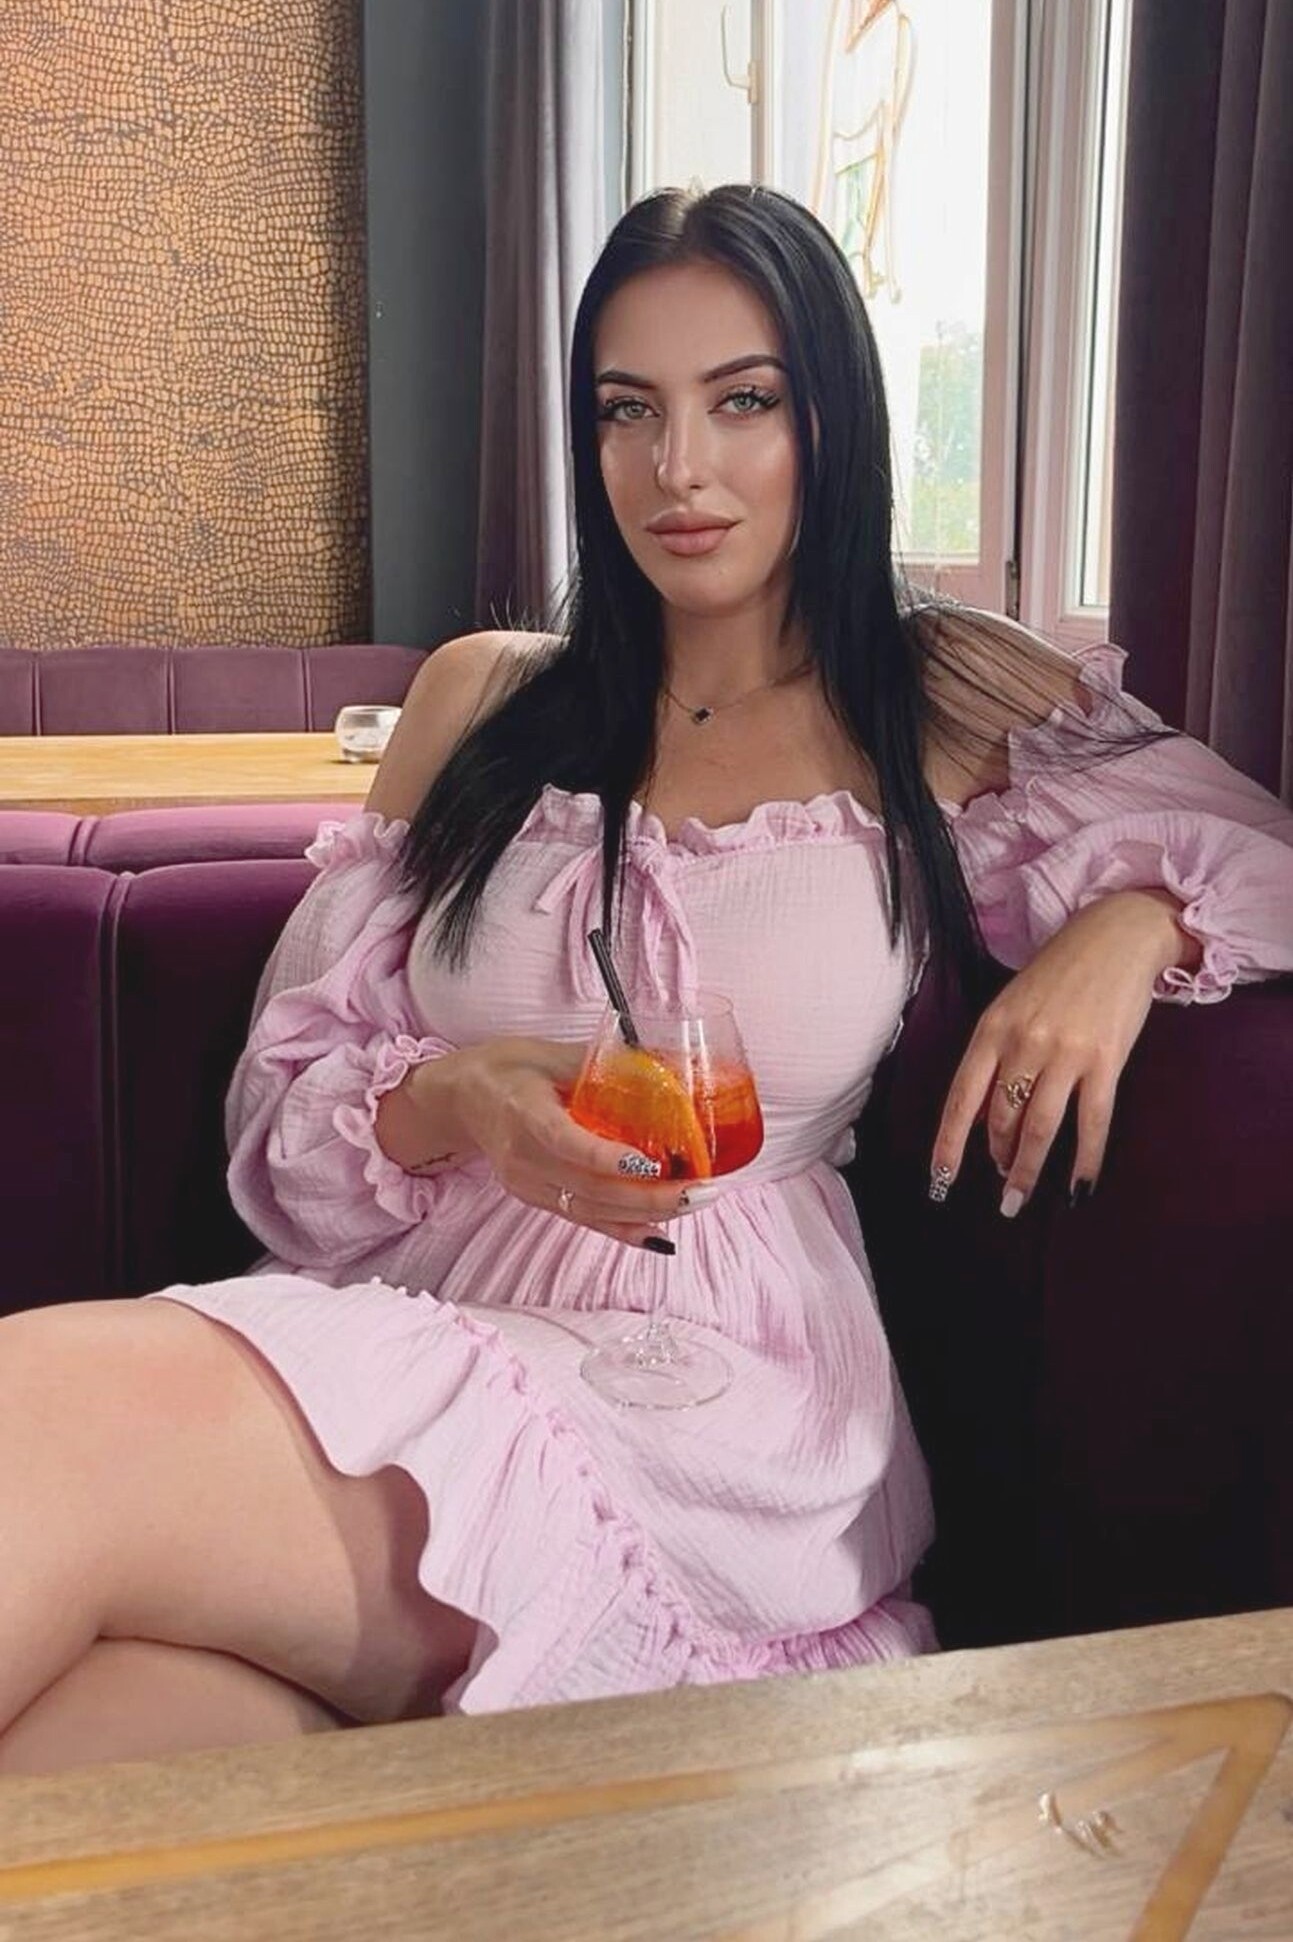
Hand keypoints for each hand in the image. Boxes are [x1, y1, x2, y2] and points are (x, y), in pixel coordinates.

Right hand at [424, 1037, 690, 1247]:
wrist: (458, 1099)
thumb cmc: (506, 1069)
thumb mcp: (549, 1054)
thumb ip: (603, 1063)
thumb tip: (666, 1066)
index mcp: (523, 1113)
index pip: (567, 1144)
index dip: (609, 1159)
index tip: (654, 1163)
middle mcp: (522, 1158)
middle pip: (590, 1188)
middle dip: (651, 1195)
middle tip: (701, 1189)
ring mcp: (527, 1185)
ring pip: (590, 1210)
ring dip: (646, 1213)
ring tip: (694, 1203)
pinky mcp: (534, 1198)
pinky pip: (582, 1218)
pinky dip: (623, 1228)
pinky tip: (660, 1232)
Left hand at [930, 890, 1196, 1213]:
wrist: (1115, 936)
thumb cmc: (1058, 974)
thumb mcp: (1011, 1005)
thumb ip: (996, 1055)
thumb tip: (985, 1118)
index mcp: (992, 1029)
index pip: (961, 1098)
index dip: (949, 1144)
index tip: (939, 1180)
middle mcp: (1023, 1043)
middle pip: (1001, 1119)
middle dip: (998, 1159)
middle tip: (1001, 1184)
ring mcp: (1065, 1052)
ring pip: (1039, 1128)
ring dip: (1028, 1170)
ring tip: (1021, 1197)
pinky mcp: (1105, 1060)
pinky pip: (1092, 1122)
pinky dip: (1085, 1161)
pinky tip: (1079, 1188)